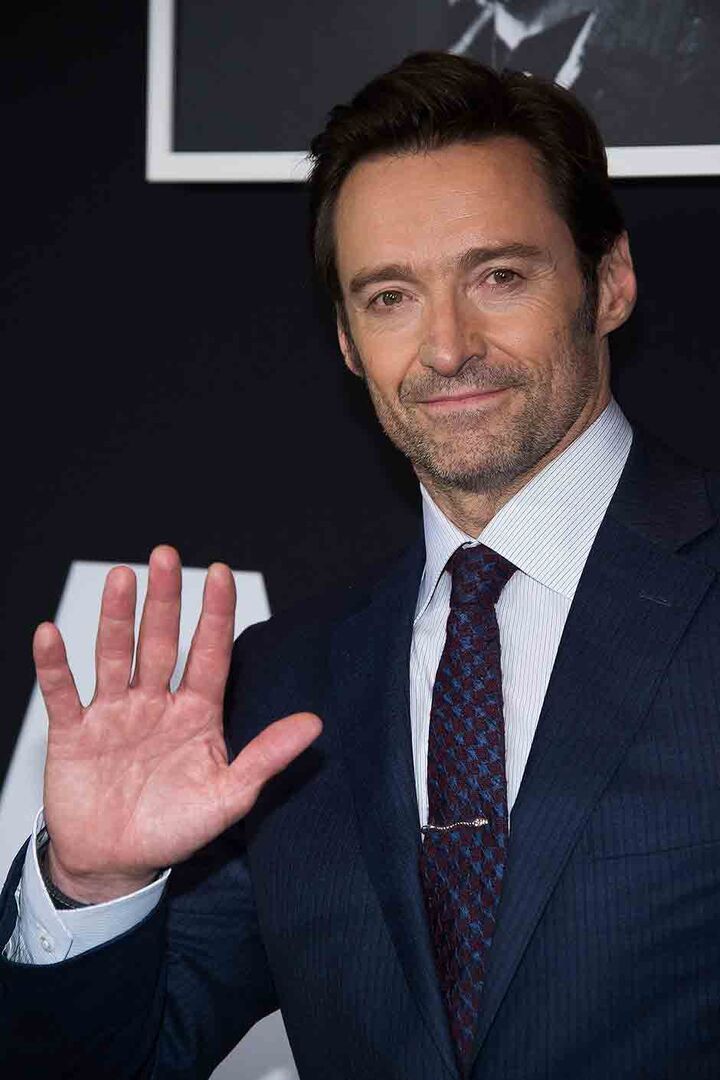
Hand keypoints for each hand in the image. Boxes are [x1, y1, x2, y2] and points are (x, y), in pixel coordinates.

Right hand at [34, 545, 321, 902]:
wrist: (116, 863)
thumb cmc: (174, 828)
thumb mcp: (229, 797)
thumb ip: (267, 756)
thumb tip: (314, 724)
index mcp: (196, 713)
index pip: (209, 653)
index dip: (215, 614)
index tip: (220, 573)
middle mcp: (156, 703)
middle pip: (161, 642)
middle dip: (165, 600)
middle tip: (165, 555)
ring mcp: (114, 713)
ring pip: (116, 656)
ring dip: (117, 618)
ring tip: (122, 579)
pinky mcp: (75, 732)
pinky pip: (63, 693)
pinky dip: (55, 666)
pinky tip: (51, 635)